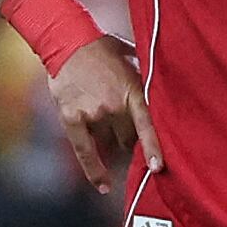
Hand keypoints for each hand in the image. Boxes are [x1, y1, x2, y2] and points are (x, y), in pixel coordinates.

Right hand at [45, 35, 161, 186]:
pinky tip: (102, 185)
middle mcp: (112, 104)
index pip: (146, 123)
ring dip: (114, 143)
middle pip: (129, 137)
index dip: (152, 146)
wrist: (67, 41)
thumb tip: (160, 90)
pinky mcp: (72, 118)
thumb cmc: (101, 47)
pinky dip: (95, 169)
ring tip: (109, 130)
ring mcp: (92, 113)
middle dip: (131, 138)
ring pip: (111, 143)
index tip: (158, 166)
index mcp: (131, 89)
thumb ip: (143, 77)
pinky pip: (85, 150)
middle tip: (129, 131)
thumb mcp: (130, 58)